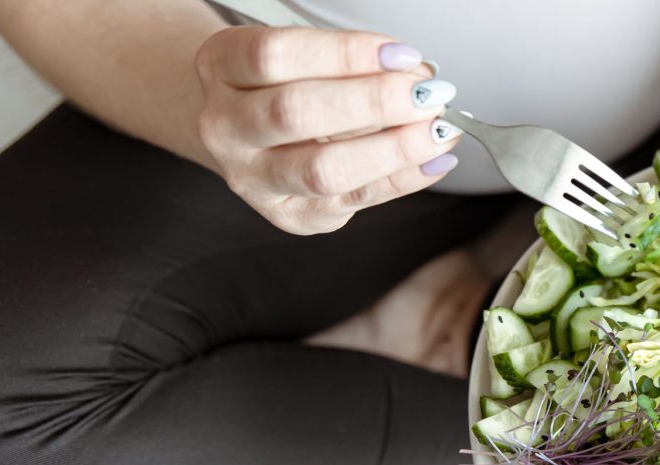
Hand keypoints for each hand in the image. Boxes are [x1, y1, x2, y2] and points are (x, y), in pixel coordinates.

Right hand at [195, 27, 462, 233]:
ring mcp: (252, 178)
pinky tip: (436, 159)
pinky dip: (403, 179)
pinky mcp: (288, 215)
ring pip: (321, 170)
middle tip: (428, 93)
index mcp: (221, 66)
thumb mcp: (302, 57)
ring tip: (439, 129)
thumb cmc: (286, 83)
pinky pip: (353, 200)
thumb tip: (417, 75)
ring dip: (393, 148)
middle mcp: (225, 126)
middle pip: (294, 113)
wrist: (247, 130)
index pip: (275, 56)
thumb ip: (350, 63)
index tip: (401, 55)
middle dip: (374, 102)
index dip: (344, 54)